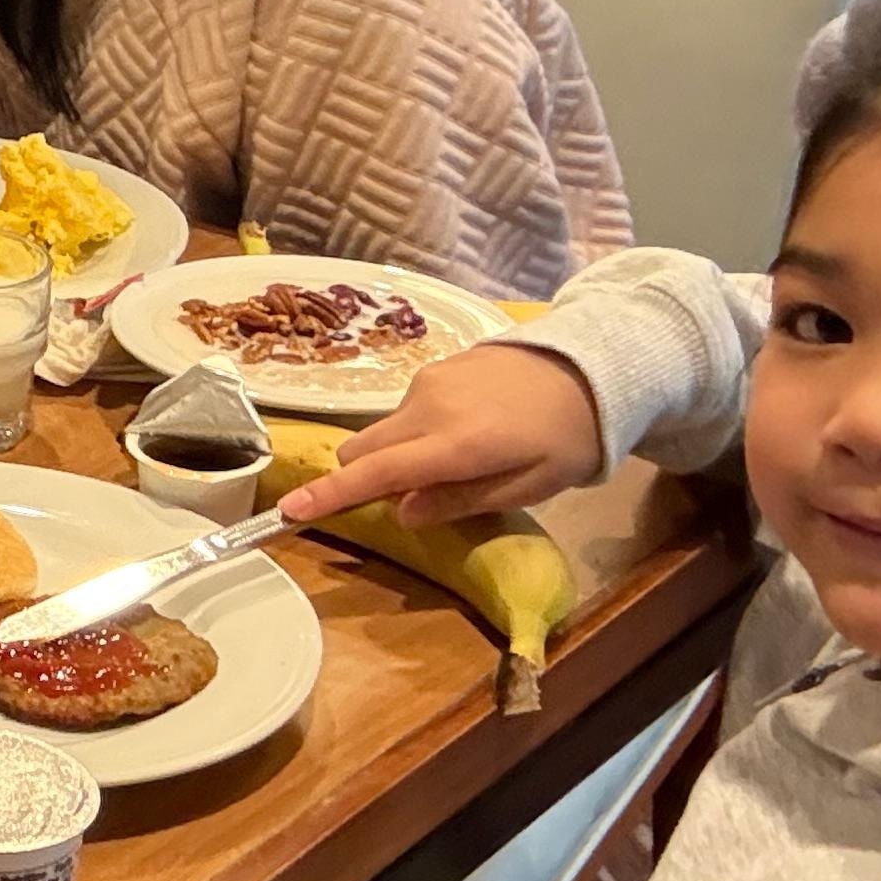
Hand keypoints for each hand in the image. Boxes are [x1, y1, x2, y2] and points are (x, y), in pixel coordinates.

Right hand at [279, 344, 603, 529]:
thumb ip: (461, 500)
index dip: (331, 495)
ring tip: (459, 461)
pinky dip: (413, 433)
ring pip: (381, 432)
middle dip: (363, 479)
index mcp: (455, 443)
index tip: (290, 511)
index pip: (377, 473)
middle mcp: (429, 408)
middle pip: (360, 450)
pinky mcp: (433, 368)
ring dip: (396, 456)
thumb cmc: (566, 439)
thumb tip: (402, 513)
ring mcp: (427, 383)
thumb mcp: (529, 487)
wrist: (590, 367)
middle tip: (412, 498)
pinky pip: (403, 411)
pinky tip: (464, 431)